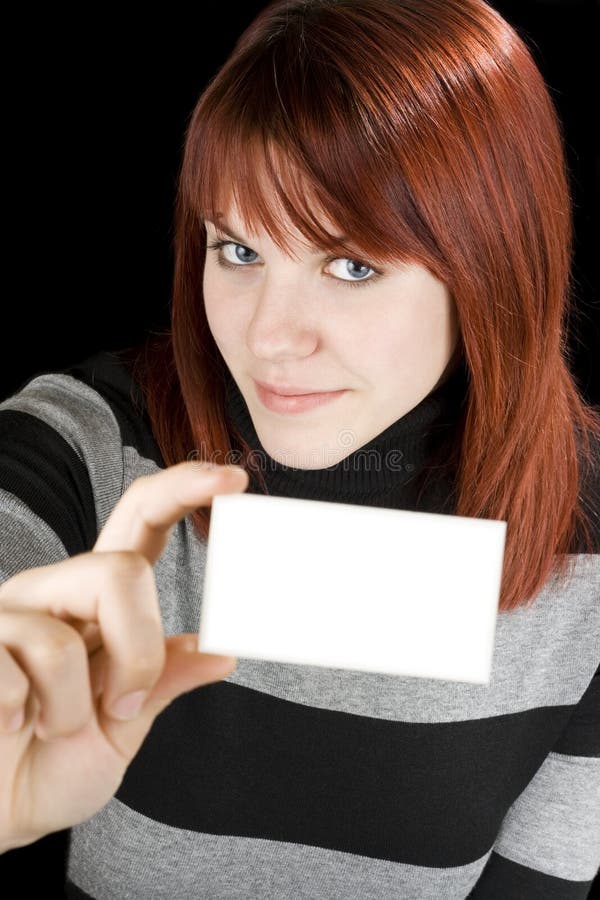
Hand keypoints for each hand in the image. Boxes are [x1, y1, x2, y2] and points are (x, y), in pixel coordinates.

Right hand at [0, 460, 248, 851]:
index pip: (141, 521)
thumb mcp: (122, 729)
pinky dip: (22, 716)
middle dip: (137, 652)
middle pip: (119, 571)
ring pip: (64, 639)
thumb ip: (162, 682)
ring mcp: (5, 613)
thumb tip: (222, 652)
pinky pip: (13, 670)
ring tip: (49, 728)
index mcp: (97, 599)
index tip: (232, 479)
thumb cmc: (47, 766)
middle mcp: (52, 591)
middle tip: (119, 706)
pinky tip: (7, 725)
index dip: (185, 490)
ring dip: (72, 708)